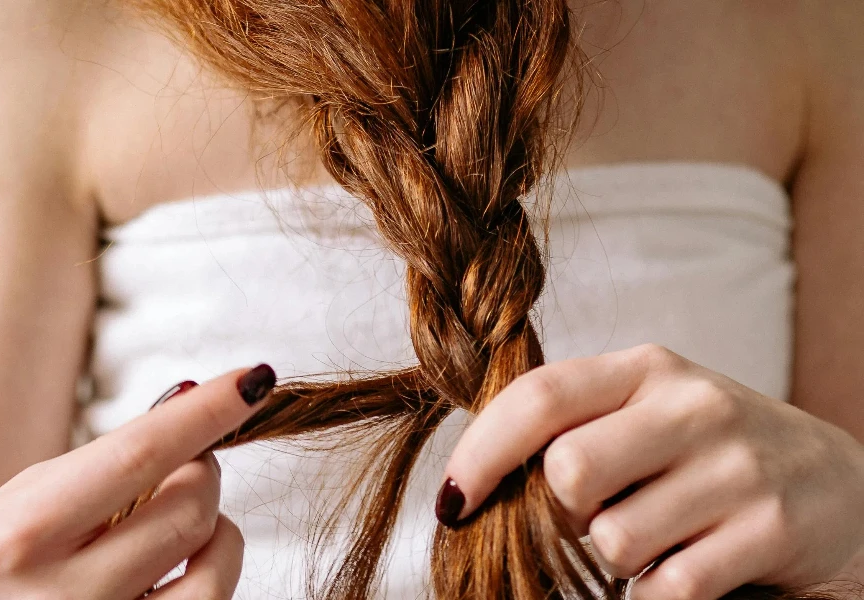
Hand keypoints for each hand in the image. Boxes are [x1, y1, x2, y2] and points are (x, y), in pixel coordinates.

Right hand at [0, 364, 276, 599]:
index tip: (252, 380)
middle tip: (185, 465)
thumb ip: (98, 467)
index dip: (204, 413)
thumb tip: (187, 408)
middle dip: (201, 471)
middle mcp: (62, 597)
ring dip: (214, 524)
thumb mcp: (14, 511)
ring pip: (216, 560)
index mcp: (18, 539)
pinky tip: (182, 563)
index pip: (138, 456)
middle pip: (190, 508)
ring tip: (174, 520)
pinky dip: (213, 568)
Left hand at [438, 344, 863, 599]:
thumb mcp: (648, 415)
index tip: (451, 502)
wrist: (838, 484)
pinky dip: (655, 595)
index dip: (481, 452)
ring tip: (658, 536)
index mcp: (646, 370)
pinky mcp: (771, 529)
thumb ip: (576, 428)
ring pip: (614, 540)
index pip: (540, 397)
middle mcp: (692, 406)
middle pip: (569, 471)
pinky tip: (684, 567)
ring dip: (617, 559)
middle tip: (596, 516)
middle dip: (563, 514)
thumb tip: (475, 480)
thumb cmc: (709, 452)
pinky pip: (667, 588)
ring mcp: (736, 467)